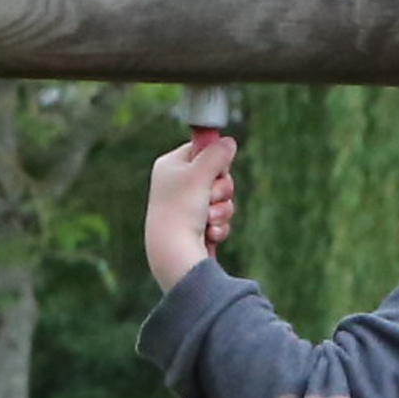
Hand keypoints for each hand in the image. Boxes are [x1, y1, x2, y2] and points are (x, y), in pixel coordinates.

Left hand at [143, 136, 238, 286]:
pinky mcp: (196, 227)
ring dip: (222, 210)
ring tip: (206, 219)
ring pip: (222, 199)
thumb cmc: (181, 210)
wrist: (174, 255)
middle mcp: (176, 185)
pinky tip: (207, 233)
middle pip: (216, 175)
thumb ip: (216, 153)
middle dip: (221, 190)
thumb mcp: (199, 173)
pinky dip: (218, 226)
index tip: (215, 168)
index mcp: (170, 166)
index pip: (201, 149)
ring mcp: (186, 207)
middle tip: (209, 197)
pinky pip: (220, 219)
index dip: (214, 159)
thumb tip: (228, 142)